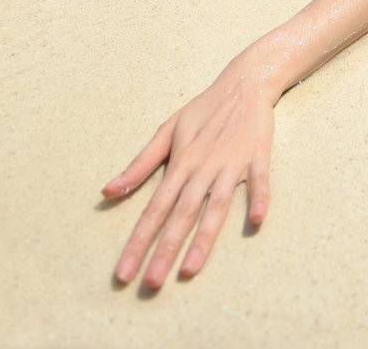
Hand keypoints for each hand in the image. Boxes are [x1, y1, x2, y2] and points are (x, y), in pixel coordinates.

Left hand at [102, 57, 275, 286]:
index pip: (153, 209)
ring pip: (216, 206)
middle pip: (181, 214)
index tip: (123, 274)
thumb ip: (140, 164)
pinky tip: (256, 221)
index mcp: (180, 163)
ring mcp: (232, 164)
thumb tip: (108, 192)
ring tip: (190, 270)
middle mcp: (203, 167)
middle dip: (165, 251)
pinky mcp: (258, 157)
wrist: (245, 83)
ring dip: (204, 238)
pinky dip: (259, 199)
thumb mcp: (167, 130)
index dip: (137, 242)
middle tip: (150, 285)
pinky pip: (260, 182)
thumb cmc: (203, 110)